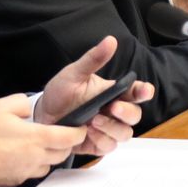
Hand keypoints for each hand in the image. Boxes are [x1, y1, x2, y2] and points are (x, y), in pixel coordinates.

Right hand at [0, 94, 85, 186]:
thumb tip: (28, 107)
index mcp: (36, 138)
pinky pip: (34, 171)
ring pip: (50, 164)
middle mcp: (36, 157)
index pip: (69, 138)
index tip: (80, 128)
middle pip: (63, 153)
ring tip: (40, 144)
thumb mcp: (0, 106)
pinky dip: (35, 163)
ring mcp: (27, 170)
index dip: (78, 133)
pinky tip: (24, 155)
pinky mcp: (17, 179)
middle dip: (66, 144)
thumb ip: (21, 103)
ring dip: (50, 155)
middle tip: (61, 134)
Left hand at [35, 36, 154, 156]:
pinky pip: (108, 146)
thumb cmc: (61, 93)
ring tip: (94, 121)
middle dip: (127, 113)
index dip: (144, 91)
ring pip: (124, 134)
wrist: (42, 115)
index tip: (145, 90)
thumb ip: (93, 59)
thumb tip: (110, 40)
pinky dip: (100, 140)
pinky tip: (88, 133)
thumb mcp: (74, 73)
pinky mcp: (97, 144)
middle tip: (112, 108)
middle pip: (135, 116)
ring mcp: (107, 129)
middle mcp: (114, 112)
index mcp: (113, 93)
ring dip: (112, 128)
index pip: (136, 92)